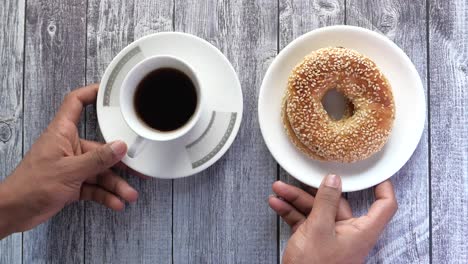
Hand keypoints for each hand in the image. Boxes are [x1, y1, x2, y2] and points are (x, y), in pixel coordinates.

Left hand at [0, 84, 137, 238]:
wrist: (14, 211)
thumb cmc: (31, 186)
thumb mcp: (69, 171)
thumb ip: (97, 159)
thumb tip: (119, 147)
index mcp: (62, 133)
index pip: (76, 103)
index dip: (91, 93)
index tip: (110, 92)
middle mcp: (68, 147)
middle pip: (99, 147)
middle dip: (118, 162)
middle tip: (135, 168)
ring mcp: (71, 166)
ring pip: (99, 171)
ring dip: (115, 184)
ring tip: (128, 194)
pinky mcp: (71, 183)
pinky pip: (94, 186)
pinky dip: (105, 194)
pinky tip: (115, 202)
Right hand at [269, 175, 396, 263]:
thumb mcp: (318, 229)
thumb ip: (326, 202)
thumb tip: (333, 180)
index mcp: (361, 232)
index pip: (384, 206)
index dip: (383, 187)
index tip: (374, 173)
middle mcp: (348, 233)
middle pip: (337, 203)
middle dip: (313, 190)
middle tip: (299, 179)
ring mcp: (330, 238)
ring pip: (316, 210)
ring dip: (296, 200)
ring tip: (279, 190)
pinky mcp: (314, 242)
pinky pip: (304, 221)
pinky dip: (291, 212)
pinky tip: (277, 204)